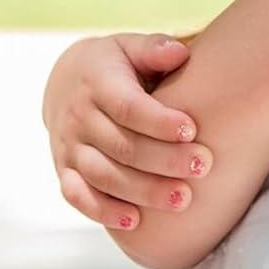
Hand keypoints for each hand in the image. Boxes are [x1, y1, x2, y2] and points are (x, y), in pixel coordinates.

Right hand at [43, 31, 211, 230]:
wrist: (64, 82)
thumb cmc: (114, 64)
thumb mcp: (128, 46)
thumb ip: (153, 49)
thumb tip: (181, 52)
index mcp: (97, 83)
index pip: (127, 107)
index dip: (158, 121)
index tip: (192, 129)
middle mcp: (79, 117)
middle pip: (121, 145)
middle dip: (164, 160)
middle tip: (203, 166)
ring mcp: (69, 147)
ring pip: (104, 175)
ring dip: (143, 191)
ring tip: (184, 199)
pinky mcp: (65, 171)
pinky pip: (78, 196)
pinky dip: (103, 211)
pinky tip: (135, 222)